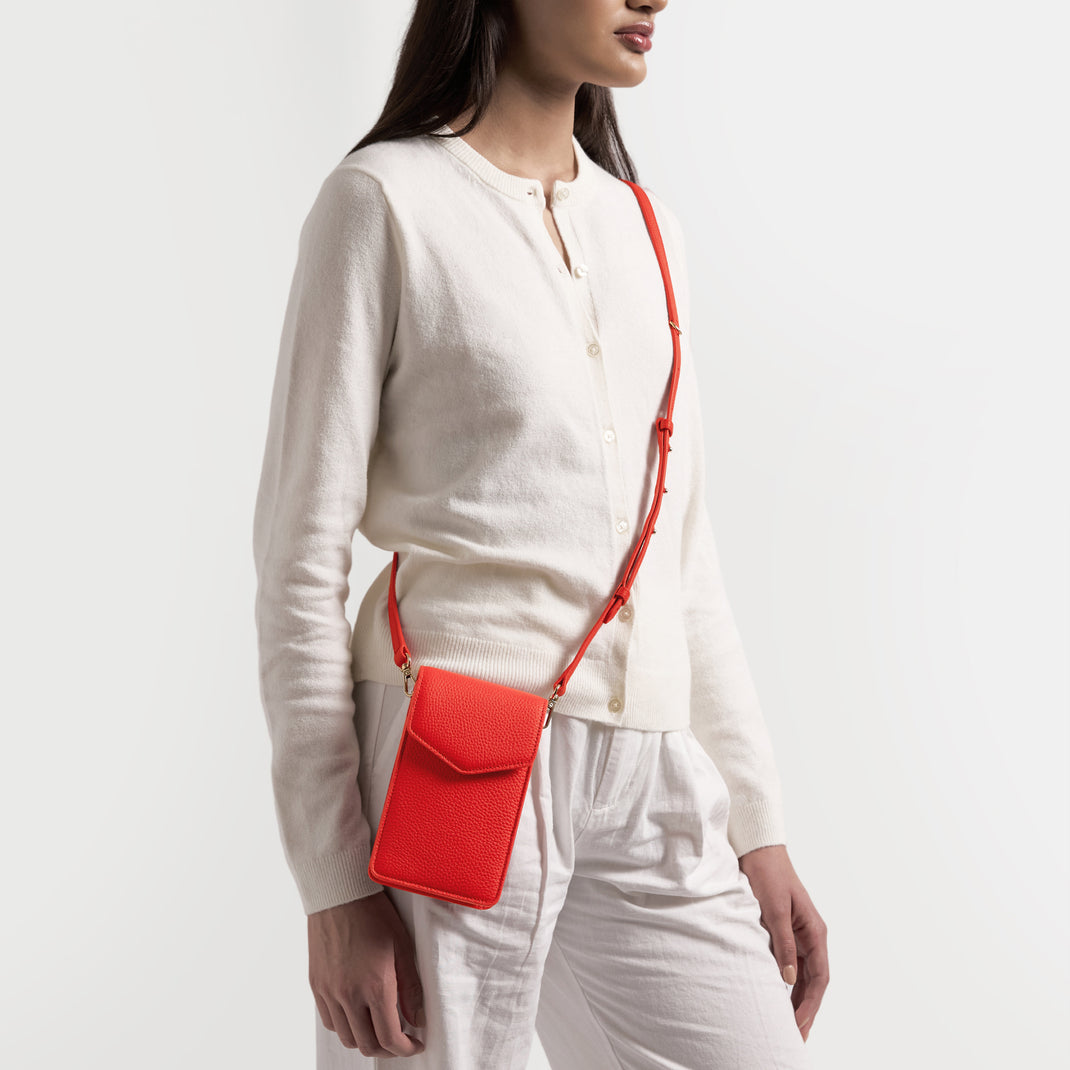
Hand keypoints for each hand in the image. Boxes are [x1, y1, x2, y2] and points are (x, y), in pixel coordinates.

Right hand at [308, 891, 425, 1057]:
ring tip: (379, 1028)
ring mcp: (329, 992)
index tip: (415, 1044)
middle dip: (388, 1049)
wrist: (340, 894)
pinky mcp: (316, 985)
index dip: (406, 1048)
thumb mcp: (403, 947)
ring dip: (365, 1040)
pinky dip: (345, 1027)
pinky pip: (329, 1021)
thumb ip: (410, 988)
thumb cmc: (374, 914)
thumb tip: (416, 1019)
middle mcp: (349, 996)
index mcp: (375, 988)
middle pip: (367, 1045)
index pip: (390, 1038)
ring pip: (346, 1037)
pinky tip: (357, 1015)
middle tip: (400, 1040)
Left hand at [738, 844, 827, 1042]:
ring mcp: (798, 934)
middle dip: (806, 1010)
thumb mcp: (774, 909)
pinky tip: (778, 997)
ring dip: (796, 1000)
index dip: (810, 1004)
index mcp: (815, 931)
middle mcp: (810, 936)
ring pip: (802, 976)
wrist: (758, 849)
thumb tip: (787, 978)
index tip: (798, 1024)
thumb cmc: (767, 874)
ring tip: (787, 1025)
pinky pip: (790, 963)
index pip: (819, 977)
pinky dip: (786, 983)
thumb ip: (782, 943)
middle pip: (813, 982)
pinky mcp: (784, 931)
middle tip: (795, 1037)